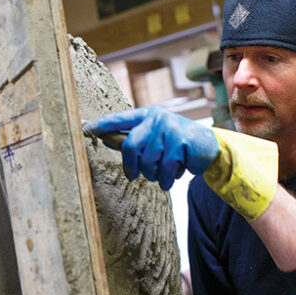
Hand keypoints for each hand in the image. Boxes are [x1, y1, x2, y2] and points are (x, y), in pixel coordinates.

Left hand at [84, 106, 218, 190]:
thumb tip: (105, 139)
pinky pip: (164, 169)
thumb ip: (134, 138)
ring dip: (153, 175)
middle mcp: (157, 118)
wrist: (208, 147)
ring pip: (148, 162)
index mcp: (147, 115)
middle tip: (132, 175)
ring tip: (161, 173)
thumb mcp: (155, 137)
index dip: (103, 125)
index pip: (120, 119)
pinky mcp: (181, 142)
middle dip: (131, 165)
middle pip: (131, 145)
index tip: (87, 129)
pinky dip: (166, 179)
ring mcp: (169, 128)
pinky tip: (172, 176)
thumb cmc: (176, 144)